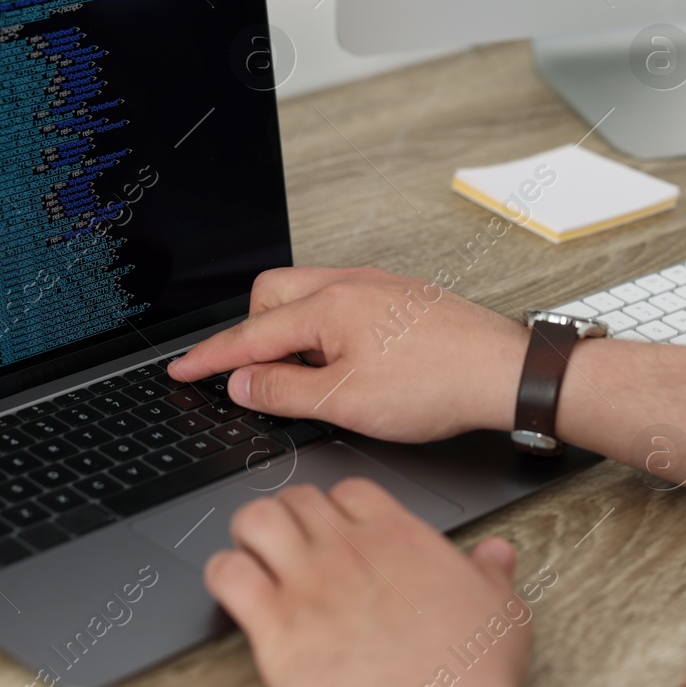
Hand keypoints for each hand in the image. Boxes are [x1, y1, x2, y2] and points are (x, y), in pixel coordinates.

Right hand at [167, 267, 528, 441]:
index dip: (210, 359)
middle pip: (271, 297)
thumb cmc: (438, 384)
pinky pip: (341, 303)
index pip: (249, 335)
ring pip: (308, 297)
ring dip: (294, 335)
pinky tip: (347, 365)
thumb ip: (284, 393)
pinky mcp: (399, 297)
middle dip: (254, 335)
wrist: (504, 372)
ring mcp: (377, 286)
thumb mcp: (347, 402)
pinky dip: (326, 332)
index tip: (182, 370)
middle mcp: (350, 284)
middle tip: (260, 379)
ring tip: (311, 379)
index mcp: (328, 306)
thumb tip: (242, 385)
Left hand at [207, 480, 531, 686]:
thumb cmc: (465, 678)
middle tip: (291, 538)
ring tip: (255, 552)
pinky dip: (222, 573)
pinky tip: (233, 587)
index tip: (339, 524)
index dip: (339, 504)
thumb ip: (491, 573)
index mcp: (397, 538)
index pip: (351, 490)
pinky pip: (227, 575)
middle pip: (298, 498)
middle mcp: (347, 551)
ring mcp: (306, 584)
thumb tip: (495, 555)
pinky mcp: (273, 626)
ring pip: (255, 520)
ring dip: (250, 532)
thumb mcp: (500, 611)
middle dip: (291, 514)